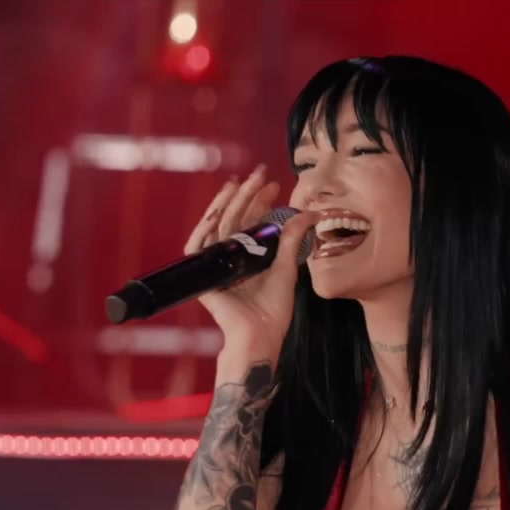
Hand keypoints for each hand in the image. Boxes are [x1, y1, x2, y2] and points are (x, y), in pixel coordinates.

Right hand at [183, 165, 319, 354]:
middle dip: (246, 194)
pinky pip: (198, 245)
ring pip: (217, 226)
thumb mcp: (286, 269)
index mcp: (248, 256)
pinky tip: (217, 210)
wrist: (260, 335)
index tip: (275, 185)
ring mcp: (215, 265)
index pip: (250, 222)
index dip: (261, 202)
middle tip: (259, 174)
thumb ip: (293, 240)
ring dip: (226, 202)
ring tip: (239, 183)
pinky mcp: (203, 274)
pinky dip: (205, 227)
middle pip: (234, 218)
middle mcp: (230, 258)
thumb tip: (310, 213)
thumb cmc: (273, 311)